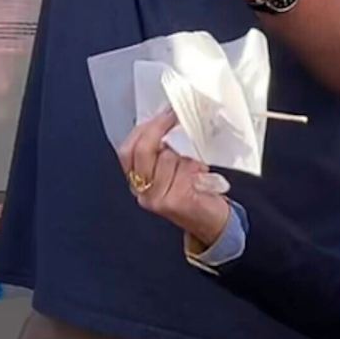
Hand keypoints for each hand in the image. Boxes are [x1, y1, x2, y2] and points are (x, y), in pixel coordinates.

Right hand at [118, 108, 232, 250]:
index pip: (127, 150)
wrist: (212, 224)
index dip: (144, 129)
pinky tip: (202, 171)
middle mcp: (142, 192)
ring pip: (166, 158)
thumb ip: (163, 149)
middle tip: (174, 118)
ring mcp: (157, 199)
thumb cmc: (195, 192)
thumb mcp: (173, 168)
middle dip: (159, 130)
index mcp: (137, 180)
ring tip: (195, 159)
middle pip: (142, 151)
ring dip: (183, 152)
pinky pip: (182, 171)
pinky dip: (194, 165)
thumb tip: (167, 118)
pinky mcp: (175, 202)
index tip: (163, 114)